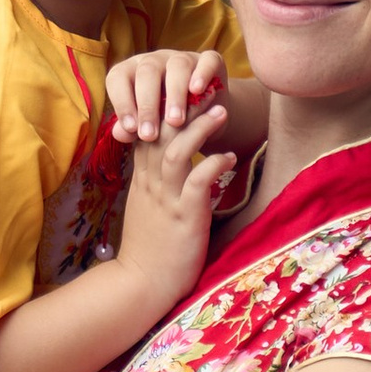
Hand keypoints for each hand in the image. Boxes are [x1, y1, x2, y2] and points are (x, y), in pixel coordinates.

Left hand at [108, 46, 225, 146]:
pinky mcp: (210, 61)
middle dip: (147, 105)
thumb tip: (120, 133)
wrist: (205, 118)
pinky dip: (202, 74)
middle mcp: (156, 60)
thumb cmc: (165, 122)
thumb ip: (132, 130)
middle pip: (147, 71)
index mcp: (133, 72)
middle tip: (150, 135)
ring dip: (175, 94)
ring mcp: (183, 58)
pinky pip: (207, 60)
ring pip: (177, 66)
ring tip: (175, 122)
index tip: (131, 129)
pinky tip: (197, 91)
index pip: (119, 77)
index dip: (122, 102)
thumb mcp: (148, 126)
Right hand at [112, 101, 237, 313]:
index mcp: (144, 180)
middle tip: (207, 87)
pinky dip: (213, 165)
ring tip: (222, 111)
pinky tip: (229, 157)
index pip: (150, 131)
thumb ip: (157, 183)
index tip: (184, 89)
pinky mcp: (183, 217)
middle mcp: (152, 184)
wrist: (141, 284)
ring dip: (200, 129)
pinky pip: (196, 183)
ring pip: (177, 152)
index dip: (165, 107)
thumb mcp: (149, 208)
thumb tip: (174, 163)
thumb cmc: (152, 248)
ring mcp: (166, 199)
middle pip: (163, 133)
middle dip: (184, 108)